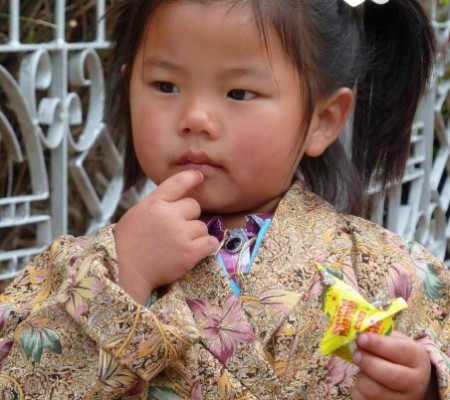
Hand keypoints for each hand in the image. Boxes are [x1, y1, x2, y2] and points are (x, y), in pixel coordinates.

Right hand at [114, 170, 218, 303]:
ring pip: (201, 226)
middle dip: (189, 216)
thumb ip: (156, 206)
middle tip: (177, 229)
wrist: (125, 271)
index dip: (191, 177)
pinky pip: (210, 242)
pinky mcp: (190, 252)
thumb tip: (176, 202)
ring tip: (179, 244)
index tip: (199, 176)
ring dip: (195, 234)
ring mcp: (181, 233)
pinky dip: (206, 245)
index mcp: (154, 203)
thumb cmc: (127, 244)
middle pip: (194, 206)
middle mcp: (169, 215)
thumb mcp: (137, 215)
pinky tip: (196, 250)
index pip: (177, 183)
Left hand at [351, 331, 432, 399]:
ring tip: (360, 368)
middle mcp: (415, 382)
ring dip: (361, 377)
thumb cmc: (397, 355)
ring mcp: (403, 399)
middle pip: (390, 375)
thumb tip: (357, 331)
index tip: (361, 338)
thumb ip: (380, 335)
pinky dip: (358, 390)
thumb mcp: (395, 341)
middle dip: (368, 363)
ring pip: (375, 391)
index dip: (378, 344)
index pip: (400, 351)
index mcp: (418, 358)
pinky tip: (363, 380)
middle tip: (356, 353)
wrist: (410, 381)